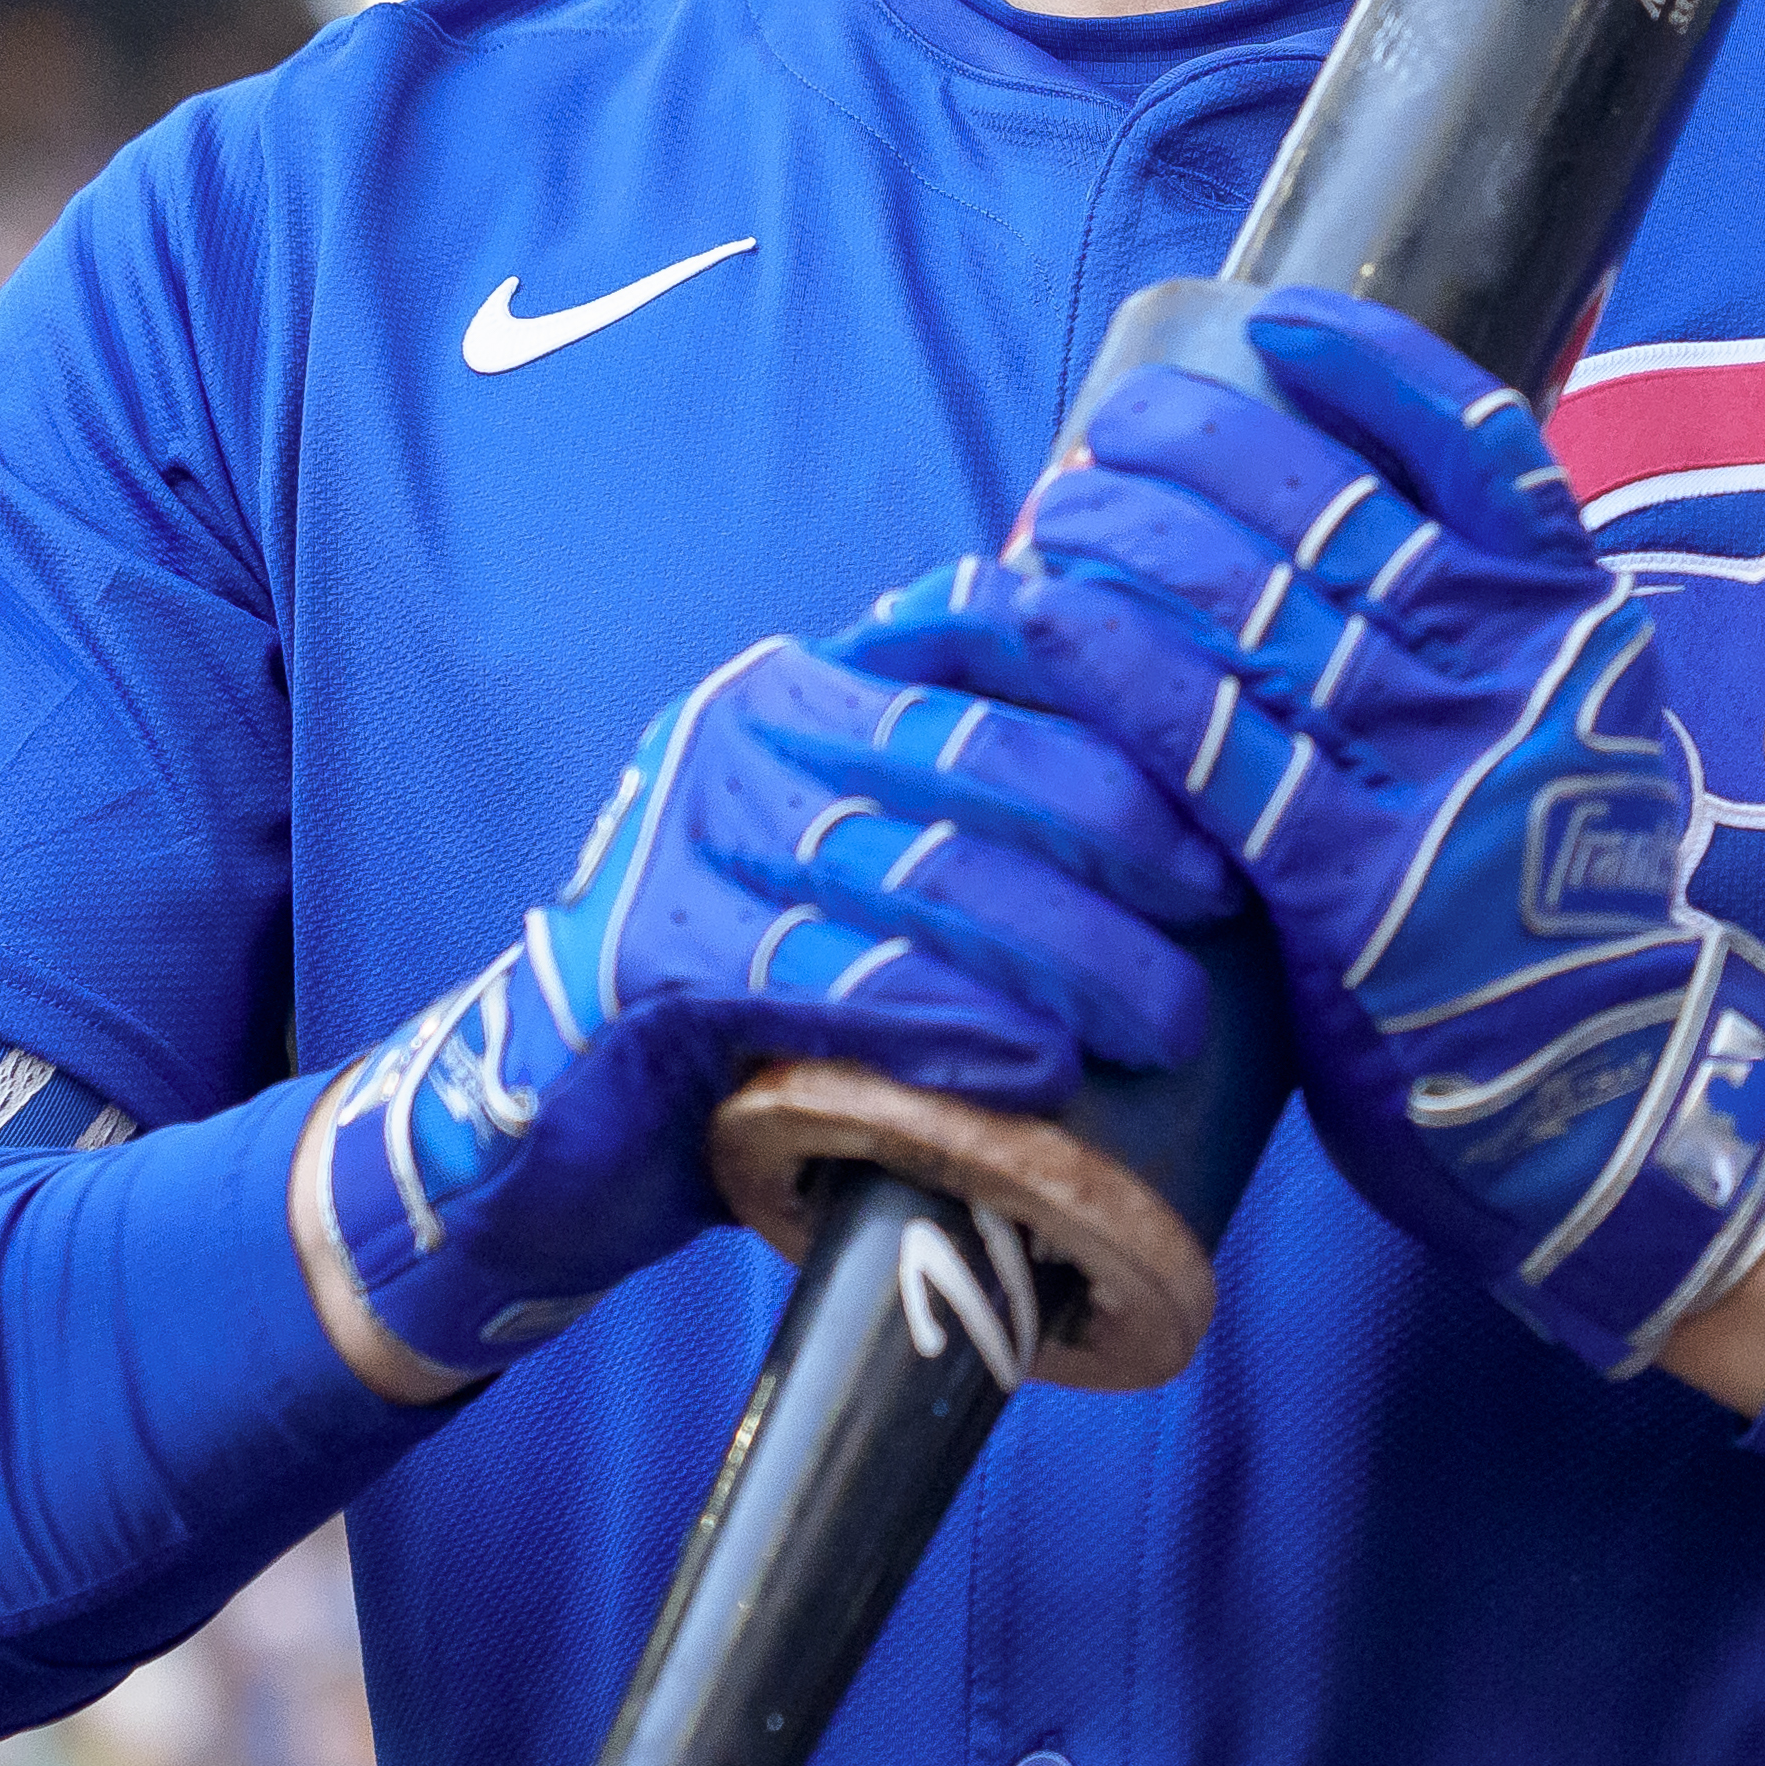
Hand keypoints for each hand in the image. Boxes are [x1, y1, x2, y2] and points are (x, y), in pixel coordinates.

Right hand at [299, 586, 1235, 1395]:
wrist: (538, 1130)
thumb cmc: (735, 1008)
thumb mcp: (841, 874)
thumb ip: (954, 819)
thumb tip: (1181, 814)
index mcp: (798, 689)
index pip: (973, 635)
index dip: (1107, 695)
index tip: (1223, 775)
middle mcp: (736, 733)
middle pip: (970, 761)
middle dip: (1121, 836)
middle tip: (1226, 912)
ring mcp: (684, 840)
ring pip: (917, 875)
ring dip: (1065, 952)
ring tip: (1167, 1021)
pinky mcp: (649, 960)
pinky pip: (833, 982)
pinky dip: (949, 1027)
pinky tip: (1035, 1070)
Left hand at [989, 293, 1764, 1381]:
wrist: (1612, 1102)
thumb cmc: (1560, 909)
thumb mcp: (1575, 730)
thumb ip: (1498, 622)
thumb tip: (1387, 494)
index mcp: (1572, 623)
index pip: (1475, 443)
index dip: (1367, 366)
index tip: (1272, 328)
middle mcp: (1509, 677)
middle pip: (1329, 511)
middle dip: (1201, 448)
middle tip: (1116, 430)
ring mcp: (1431, 776)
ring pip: (1256, 608)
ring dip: (1134, 537)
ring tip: (1063, 504)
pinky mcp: (1349, 882)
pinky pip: (1208, 742)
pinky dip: (1116, 665)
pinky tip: (1046, 616)